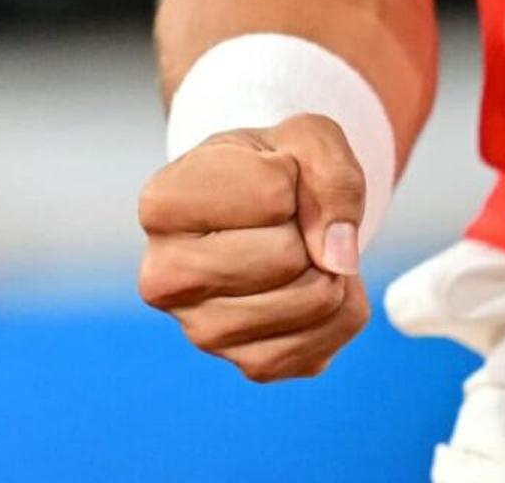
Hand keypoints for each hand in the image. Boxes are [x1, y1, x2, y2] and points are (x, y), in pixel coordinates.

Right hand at [136, 115, 368, 380]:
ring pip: (314, 301)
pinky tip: (309, 283)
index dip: (293, 175)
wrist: (269, 210)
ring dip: (332, 267)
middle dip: (311, 229)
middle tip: (286, 220)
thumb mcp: (308, 138)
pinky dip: (343, 303)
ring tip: (299, 250)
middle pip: (286, 257)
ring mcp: (204, 333)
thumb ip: (333, 176)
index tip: (269, 176)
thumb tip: (338, 260)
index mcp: (162, 206)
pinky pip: (332, 337)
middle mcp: (165, 279)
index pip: (271, 194)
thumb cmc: (276, 167)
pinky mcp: (251, 366)